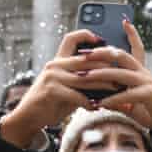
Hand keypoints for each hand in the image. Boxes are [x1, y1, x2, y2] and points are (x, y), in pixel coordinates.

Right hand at [0, 29, 119, 147]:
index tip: (102, 39)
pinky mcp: (51, 90)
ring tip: (116, 91)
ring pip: (84, 78)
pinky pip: (76, 95)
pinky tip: (97, 106)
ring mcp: (52, 76)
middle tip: (122, 74)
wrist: (29, 116)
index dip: (87, 35)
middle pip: (86, 59)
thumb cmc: (52, 102)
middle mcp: (55, 64)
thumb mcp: (68, 88)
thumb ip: (84, 82)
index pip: (71, 39)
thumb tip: (111, 82)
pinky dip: (89, 102)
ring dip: (103, 85)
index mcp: (59, 60)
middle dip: (105, 66)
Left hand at [82, 22, 151, 144]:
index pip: (137, 47)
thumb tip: (97, 99)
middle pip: (122, 56)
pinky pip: (127, 94)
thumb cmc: (151, 111)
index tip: (124, 21)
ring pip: (121, 73)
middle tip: (83, 53)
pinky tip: (100, 103)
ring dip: (101, 74)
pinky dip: (112, 99)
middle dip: (102, 52)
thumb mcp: (130, 103)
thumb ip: (116, 98)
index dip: (132, 33)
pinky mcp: (149, 94)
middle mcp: (144, 72)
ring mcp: (147, 82)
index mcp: (141, 71)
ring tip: (85, 76)